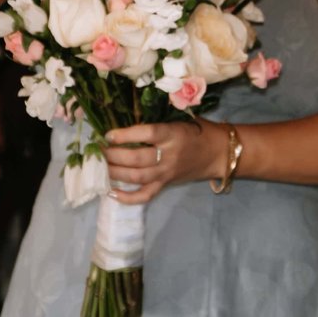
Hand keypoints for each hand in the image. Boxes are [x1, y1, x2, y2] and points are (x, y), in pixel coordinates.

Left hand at [103, 119, 221, 204]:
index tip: (109, 134)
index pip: (148, 134)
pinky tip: (110, 192)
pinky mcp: (166, 184)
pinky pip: (145, 195)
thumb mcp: (180, 119)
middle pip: (138, 159)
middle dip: (114, 155)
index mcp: (173, 134)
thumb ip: (156, 121)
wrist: (218, 152)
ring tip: (100, 165)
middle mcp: (169, 155)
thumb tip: (125, 119)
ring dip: (115, 172)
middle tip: (99, 150)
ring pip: (137, 177)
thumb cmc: (196, 131)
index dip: (126, 135)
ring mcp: (167, 173)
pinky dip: (127, 197)